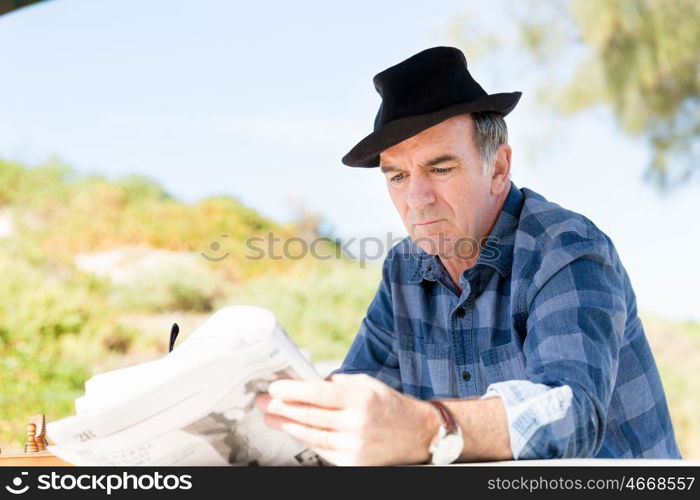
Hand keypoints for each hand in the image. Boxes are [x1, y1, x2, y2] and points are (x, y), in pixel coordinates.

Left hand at [255, 373, 438, 465]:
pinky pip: (323, 450)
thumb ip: (337, 384)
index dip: (292, 391)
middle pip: (310, 415)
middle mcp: (357, 422)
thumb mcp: (367, 383)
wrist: (417, 434)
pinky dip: (307, 440)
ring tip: (271, 419)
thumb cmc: (389, 404)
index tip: (273, 388)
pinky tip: (294, 432)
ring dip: (288, 426)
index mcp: (360, 397)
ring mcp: (355, 445)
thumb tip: (306, 384)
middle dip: (281, 408)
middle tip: (263, 403)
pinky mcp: (354, 463)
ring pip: (312, 435)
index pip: (318, 393)